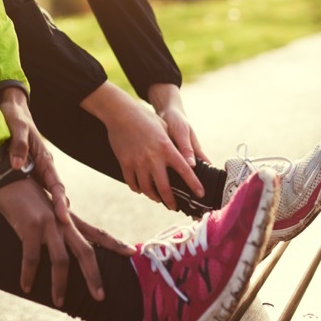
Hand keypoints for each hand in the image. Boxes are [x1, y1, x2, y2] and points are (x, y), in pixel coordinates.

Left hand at [0, 87, 70, 223]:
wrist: (11, 108)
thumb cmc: (14, 116)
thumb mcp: (16, 127)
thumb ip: (18, 144)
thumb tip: (18, 165)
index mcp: (45, 159)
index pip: (56, 185)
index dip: (59, 202)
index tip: (62, 217)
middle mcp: (44, 168)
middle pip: (56, 196)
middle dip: (61, 215)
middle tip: (64, 234)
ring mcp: (37, 172)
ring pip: (47, 198)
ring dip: (51, 214)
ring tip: (54, 236)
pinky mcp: (28, 174)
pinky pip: (36, 194)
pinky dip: (39, 208)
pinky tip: (37, 223)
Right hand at [0, 177, 134, 305]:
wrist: (8, 175)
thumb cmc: (25, 195)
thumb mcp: (47, 210)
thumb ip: (58, 226)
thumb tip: (65, 244)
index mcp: (69, 218)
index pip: (97, 232)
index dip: (115, 243)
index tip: (132, 252)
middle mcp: (63, 220)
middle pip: (86, 251)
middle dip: (94, 276)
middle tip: (100, 297)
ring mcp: (48, 223)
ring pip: (61, 260)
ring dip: (60, 284)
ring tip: (59, 302)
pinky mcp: (30, 226)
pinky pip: (31, 257)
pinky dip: (29, 274)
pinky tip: (27, 286)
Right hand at [82, 82, 205, 207]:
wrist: (120, 113)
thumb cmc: (145, 118)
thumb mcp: (164, 128)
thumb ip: (174, 145)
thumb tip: (186, 158)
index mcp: (167, 149)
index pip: (185, 171)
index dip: (194, 184)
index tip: (200, 194)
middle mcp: (153, 159)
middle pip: (165, 188)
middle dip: (171, 201)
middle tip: (174, 207)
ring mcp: (138, 163)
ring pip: (147, 189)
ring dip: (154, 197)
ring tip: (157, 199)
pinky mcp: (125, 163)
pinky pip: (132, 183)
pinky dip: (137, 189)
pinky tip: (141, 189)